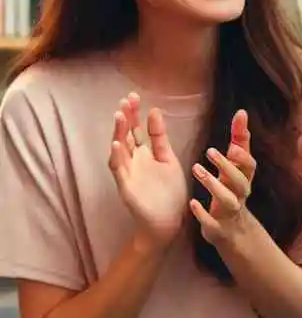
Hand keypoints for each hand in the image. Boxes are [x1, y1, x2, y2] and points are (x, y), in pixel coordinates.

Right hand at [109, 93, 187, 249]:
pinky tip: (116, 144)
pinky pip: (119, 171)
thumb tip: (155, 111)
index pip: (136, 130)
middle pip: (126, 136)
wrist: (168, 221)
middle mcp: (133, 162)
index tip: (134, 96)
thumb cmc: (168, 192)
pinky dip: (116, 157)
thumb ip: (160, 138)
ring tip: (120, 116)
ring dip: (118, 133)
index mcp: (144, 154)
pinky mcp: (126, 187)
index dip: (135, 114)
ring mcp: (128, 174)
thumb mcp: (168, 159)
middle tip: (125, 100)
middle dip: (125, 119)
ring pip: (119, 150)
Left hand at [190, 110, 256, 251]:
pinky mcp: (218, 227)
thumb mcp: (235, 166)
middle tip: (209, 150)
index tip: (231, 144)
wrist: (232, 230)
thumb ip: (238, 140)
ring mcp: (230, 211)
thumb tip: (242, 112)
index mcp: (244, 178)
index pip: (250, 165)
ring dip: (214, 185)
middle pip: (240, 181)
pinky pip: (212, 221)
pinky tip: (193, 203)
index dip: (242, 156)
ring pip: (228, 199)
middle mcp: (240, 194)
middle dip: (226, 166)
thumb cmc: (232, 189)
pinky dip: (203, 213)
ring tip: (196, 169)